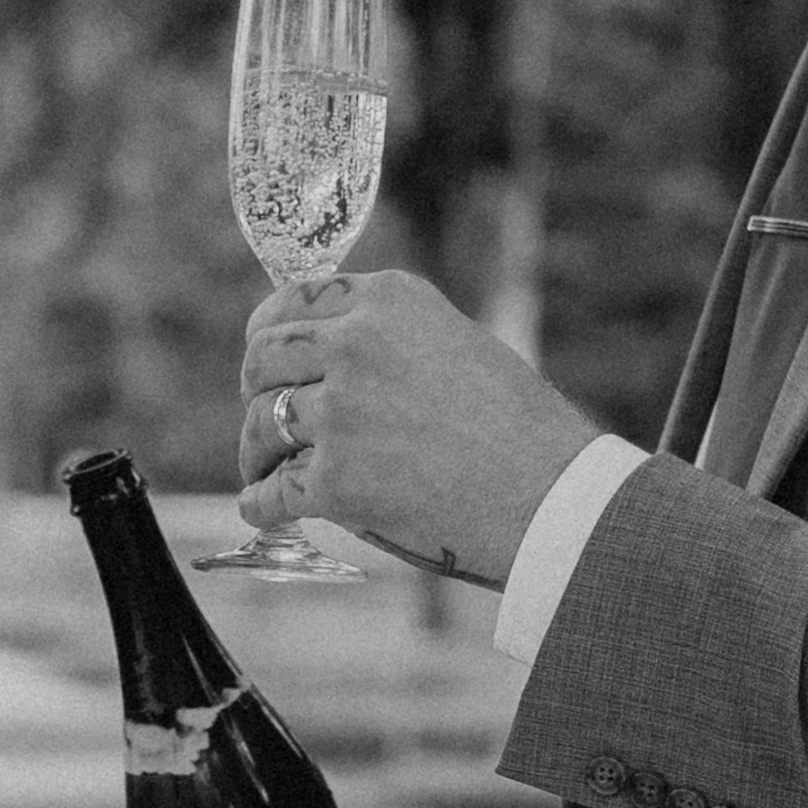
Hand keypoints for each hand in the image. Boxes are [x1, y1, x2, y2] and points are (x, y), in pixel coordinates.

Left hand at [238, 268, 600, 587]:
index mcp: (388, 300)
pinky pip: (270, 492)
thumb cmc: (520, 428)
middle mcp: (356, 344)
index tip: (262, 357)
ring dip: (256, 453)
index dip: (266, 334)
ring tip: (267, 470)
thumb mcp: (456, 343)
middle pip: (262, 359)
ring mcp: (341, 412)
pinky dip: (261, 503)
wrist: (552, 495)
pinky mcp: (336, 479)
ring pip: (259, 424)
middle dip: (255, 392)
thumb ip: (390, 339)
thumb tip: (327, 358)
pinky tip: (266, 507)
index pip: (292, 302)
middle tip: (265, 421)